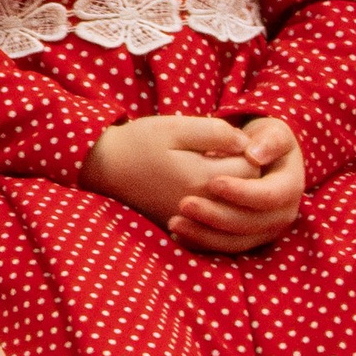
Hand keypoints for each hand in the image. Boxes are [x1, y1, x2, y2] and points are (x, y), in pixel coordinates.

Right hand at [84, 114, 291, 252]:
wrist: (103, 169)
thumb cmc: (139, 143)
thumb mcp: (175, 126)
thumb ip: (215, 132)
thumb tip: (246, 143)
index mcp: (201, 178)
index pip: (252, 169)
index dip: (249, 150)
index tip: (233, 141)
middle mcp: (201, 206)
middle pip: (249, 194)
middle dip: (248, 174)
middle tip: (232, 155)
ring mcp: (192, 222)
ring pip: (237, 214)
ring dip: (238, 195)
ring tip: (224, 174)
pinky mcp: (183, 229)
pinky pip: (220, 229)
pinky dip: (224, 214)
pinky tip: (215, 196)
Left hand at [170, 114, 304, 254]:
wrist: (261, 158)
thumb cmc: (265, 141)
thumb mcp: (273, 133)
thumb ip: (270, 140)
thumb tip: (255, 155)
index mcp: (290, 187)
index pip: (269, 196)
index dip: (242, 192)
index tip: (213, 182)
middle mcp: (281, 215)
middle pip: (249, 223)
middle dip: (216, 216)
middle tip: (185, 204)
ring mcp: (265, 231)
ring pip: (236, 242)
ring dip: (204, 235)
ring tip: (175, 222)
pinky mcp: (247, 240)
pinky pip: (224, 248)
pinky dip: (201, 244)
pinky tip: (177, 236)